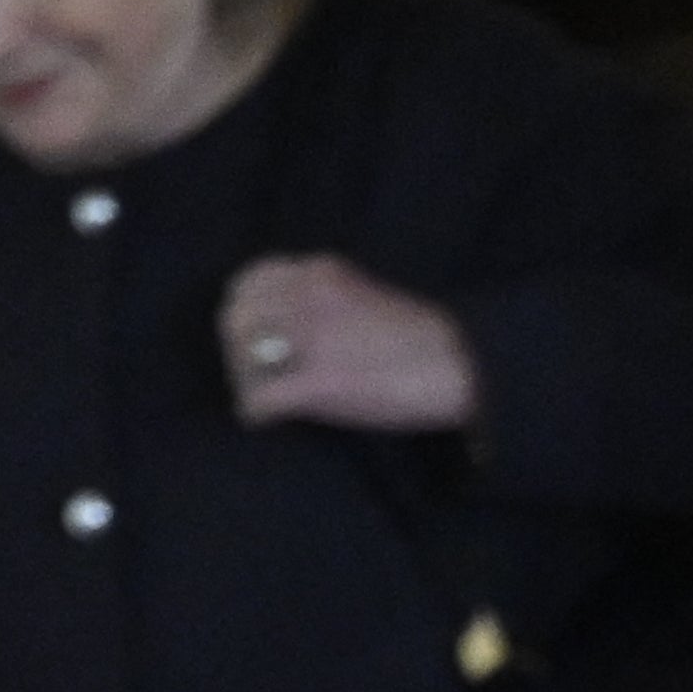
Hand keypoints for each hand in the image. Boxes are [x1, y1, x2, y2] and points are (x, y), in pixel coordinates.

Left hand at [218, 254, 479, 431]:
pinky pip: (257, 401)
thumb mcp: (362, 294)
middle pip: (235, 320)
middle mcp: (307, 295)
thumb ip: (322, 301)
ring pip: (240, 359)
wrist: (458, 362)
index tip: (256, 340)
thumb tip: (286, 327)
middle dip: (237, 352)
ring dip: (247, 382)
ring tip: (269, 399)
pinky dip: (259, 414)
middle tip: (257, 377)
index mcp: (319, 271)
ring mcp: (311, 338)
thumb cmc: (418, 337)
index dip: (245, 315)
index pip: (247, 282)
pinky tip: (274, 420)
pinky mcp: (317, 382)